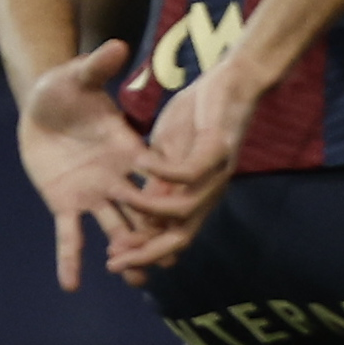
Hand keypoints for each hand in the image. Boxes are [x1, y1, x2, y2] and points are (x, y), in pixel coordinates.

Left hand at [15, 39, 154, 294]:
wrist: (42, 104)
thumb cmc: (64, 87)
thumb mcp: (78, 76)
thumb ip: (97, 66)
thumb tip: (116, 45)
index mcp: (128, 150)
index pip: (153, 173)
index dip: (165, 193)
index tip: (181, 213)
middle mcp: (117, 178)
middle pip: (143, 211)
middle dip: (155, 235)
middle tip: (171, 260)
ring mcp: (94, 194)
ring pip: (117, 231)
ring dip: (127, 254)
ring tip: (139, 280)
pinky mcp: (66, 204)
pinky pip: (69, 236)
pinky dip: (70, 259)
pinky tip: (72, 284)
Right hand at [122, 54, 268, 280]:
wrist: (232, 81)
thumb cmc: (196, 118)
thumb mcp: (166, 155)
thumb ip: (154, 185)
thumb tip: (139, 218)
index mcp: (192, 195)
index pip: (169, 235)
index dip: (143, 252)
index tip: (111, 261)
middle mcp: (207, 192)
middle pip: (179, 235)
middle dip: (146, 251)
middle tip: (113, 263)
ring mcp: (216, 172)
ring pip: (184, 209)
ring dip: (149, 211)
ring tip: (120, 202)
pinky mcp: (218, 147)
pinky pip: (191, 170)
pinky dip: (165, 172)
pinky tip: (140, 163)